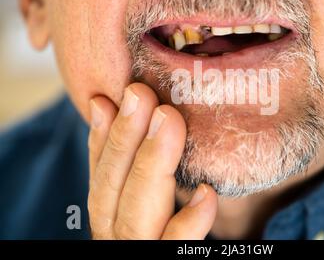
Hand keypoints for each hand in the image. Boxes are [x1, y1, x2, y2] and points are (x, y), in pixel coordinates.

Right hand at [87, 83, 217, 238]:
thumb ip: (141, 168)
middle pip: (110, 195)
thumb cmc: (174, 229)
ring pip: (133, 219)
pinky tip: (206, 195)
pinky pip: (175, 250)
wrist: (185, 251)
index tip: (106, 100)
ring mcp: (144, 255)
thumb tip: (119, 107)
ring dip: (149, 166)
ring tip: (168, 120)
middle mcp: (120, 240)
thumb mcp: (153, 198)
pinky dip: (188, 224)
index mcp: (114, 220)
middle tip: (140, 95)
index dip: (100, 141)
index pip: (101, 181)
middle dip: (124, 142)